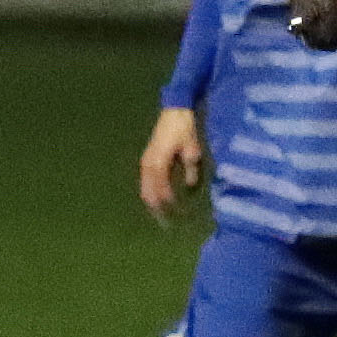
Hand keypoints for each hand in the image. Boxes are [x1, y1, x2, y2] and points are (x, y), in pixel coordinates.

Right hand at [139, 107, 206, 222]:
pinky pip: (146, 182)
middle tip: (166, 223)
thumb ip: (190, 168)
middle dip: (157, 208)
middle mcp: (148, 164)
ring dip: (152, 202)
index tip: (177, 212)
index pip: (161, 188)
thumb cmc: (185, 129)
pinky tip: (157, 201)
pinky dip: (151, 193)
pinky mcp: (147, 161)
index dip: (168, 202)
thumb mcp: (192, 149)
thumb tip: (190, 186)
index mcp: (158, 162)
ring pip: (145, 188)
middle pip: (148, 192)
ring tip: (161, 216)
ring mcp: (145, 162)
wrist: (174, 113)